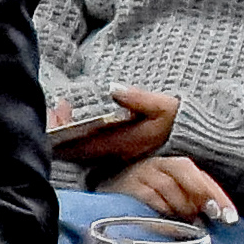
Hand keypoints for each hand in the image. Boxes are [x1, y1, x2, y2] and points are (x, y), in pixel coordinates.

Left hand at [54, 84, 176, 165]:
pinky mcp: (115, 151)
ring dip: (64, 131)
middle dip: (59, 130)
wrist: (192, 142)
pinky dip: (74, 133)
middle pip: (75, 147)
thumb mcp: (164, 107)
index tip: (56, 111)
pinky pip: (86, 145)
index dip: (64, 131)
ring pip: (78, 147)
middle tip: (51, 109)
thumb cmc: (179, 123)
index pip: (83, 142)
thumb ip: (139, 99)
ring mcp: (113, 154)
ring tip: (57, 110)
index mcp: (121, 143)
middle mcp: (113, 153)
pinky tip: (70, 118)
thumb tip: (115, 89)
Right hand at [115, 150, 237, 225]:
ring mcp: (140, 174)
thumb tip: (218, 221)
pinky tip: (169, 225)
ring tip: (188, 223)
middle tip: (213, 215)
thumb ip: (194, 204)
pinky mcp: (126, 187)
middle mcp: (158, 165)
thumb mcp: (173, 199)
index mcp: (175, 167)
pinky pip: (147, 197)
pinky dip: (161, 211)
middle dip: (202, 194)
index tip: (230, 217)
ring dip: (181, 206)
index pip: (202, 176)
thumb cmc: (146, 202)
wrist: (107, 197)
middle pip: (184, 170)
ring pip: (167, 184)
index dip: (217, 195)